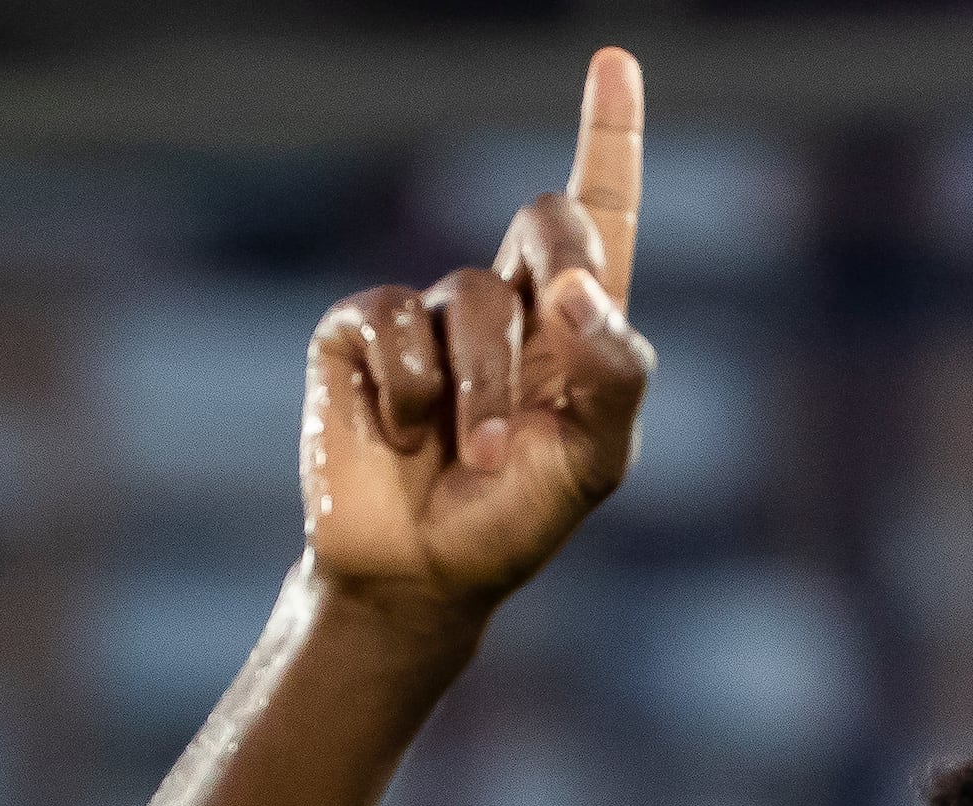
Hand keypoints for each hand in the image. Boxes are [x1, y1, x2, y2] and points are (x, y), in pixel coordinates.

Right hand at [302, 46, 654, 615]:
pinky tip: (401, 433)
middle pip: (546, 218)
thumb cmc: (514, 521)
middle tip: (560, 315)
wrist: (420, 577)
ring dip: (483, 389)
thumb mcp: (594, 463)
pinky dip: (412, 390)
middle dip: (562, 259)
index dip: (608, 135)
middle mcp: (505, 300)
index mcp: (573, 324)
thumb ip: (615, 377)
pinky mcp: (357, 331)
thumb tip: (580, 291)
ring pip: (474, 298)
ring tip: (471, 453)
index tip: (614, 62)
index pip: (599, 210)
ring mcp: (427, 310)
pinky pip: (395, 323)